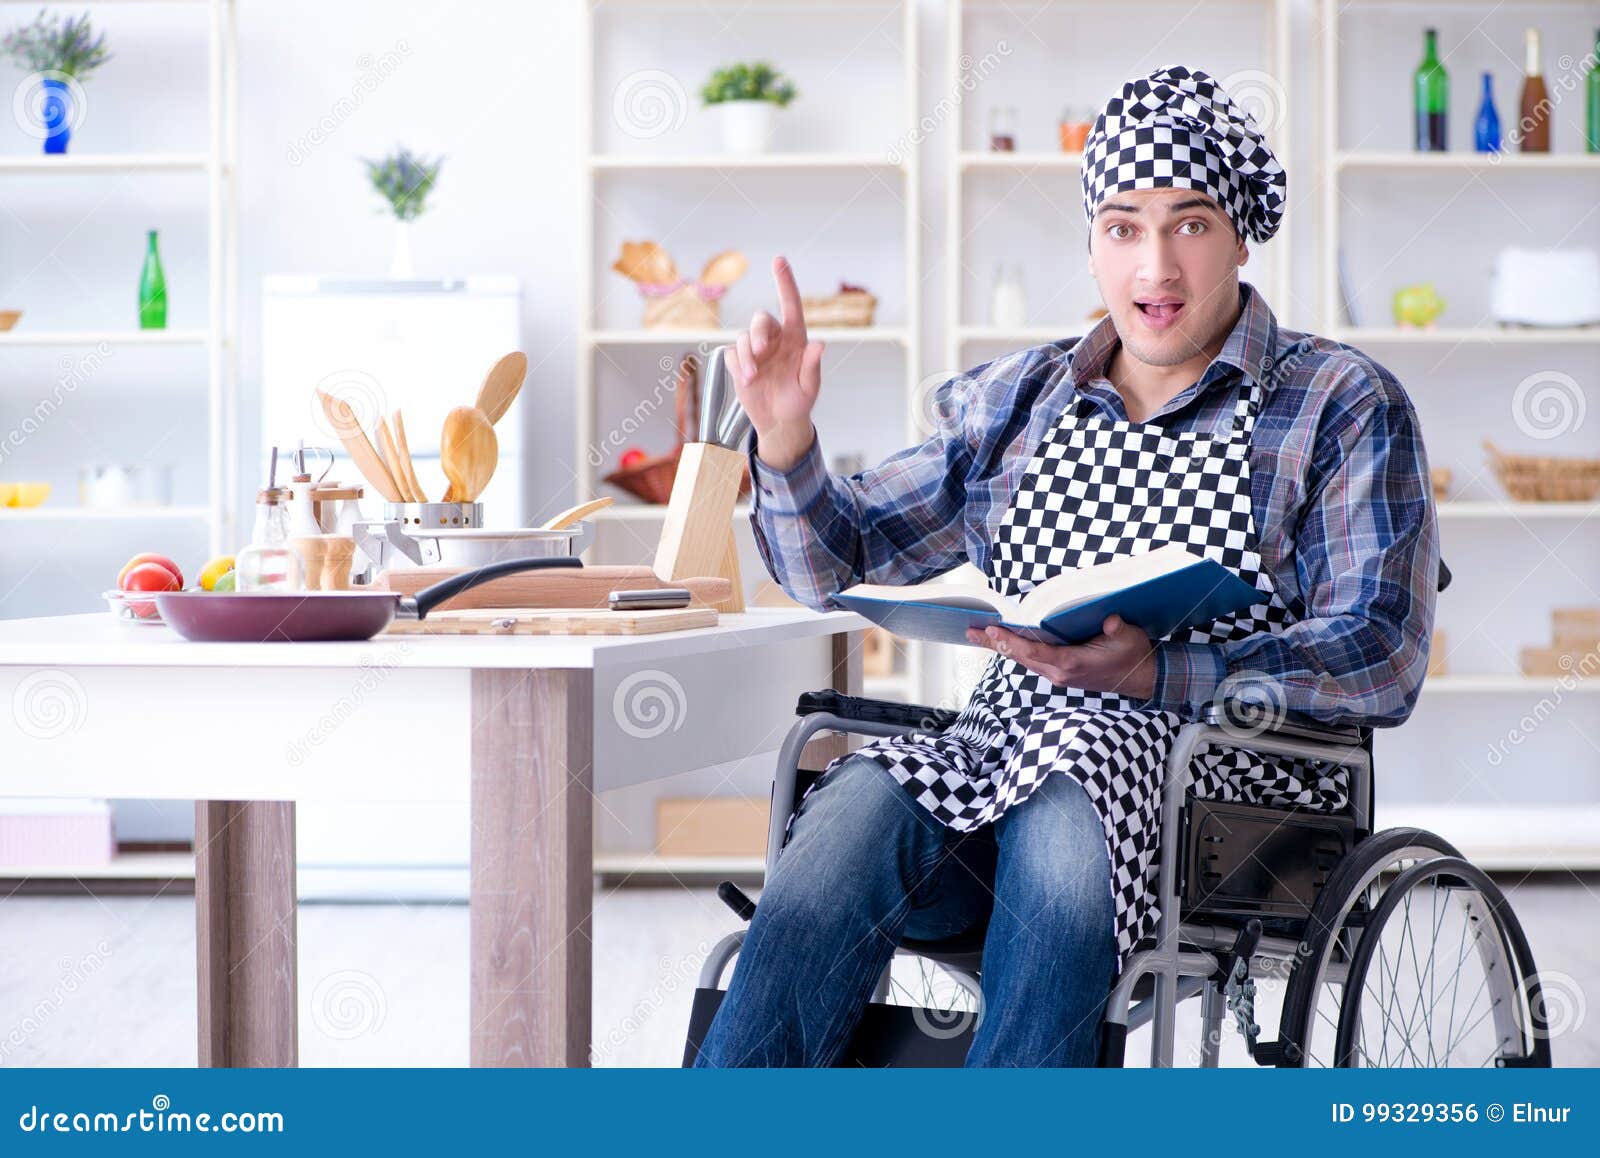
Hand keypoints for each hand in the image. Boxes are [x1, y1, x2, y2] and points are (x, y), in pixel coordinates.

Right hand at [726, 254, 824, 470]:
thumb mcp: (809, 387)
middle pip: (760, 320)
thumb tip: (820, 345)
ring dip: (746, 356)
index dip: (785, 282)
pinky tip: (747, 382)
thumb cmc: (798, 401)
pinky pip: (731, 354)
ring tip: (753, 378)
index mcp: (795, 338)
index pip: (791, 305)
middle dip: (757, 333)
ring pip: (743, 337)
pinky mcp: (738, 362)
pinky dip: (737, 366)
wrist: (778, 421)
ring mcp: (755, 350)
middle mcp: (774, 339)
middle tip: (758, 352)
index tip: (779, 260)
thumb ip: (812, 365)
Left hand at [966, 614, 1157, 699]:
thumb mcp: (1129, 638)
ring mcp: (1057, 675)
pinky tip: (1002, 641)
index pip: (1035, 652)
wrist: (1139, 678)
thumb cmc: (1132, 655)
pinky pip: (1031, 660)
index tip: (993, 630)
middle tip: (971, 631)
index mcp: (1072, 664)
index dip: (1012, 641)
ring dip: (1001, 647)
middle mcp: (1059, 673)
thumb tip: (1109, 621)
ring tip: (978, 634)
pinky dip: (1014, 649)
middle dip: (995, 643)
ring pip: (1023, 660)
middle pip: (1021, 657)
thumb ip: (1118, 629)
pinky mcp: (1059, 673)